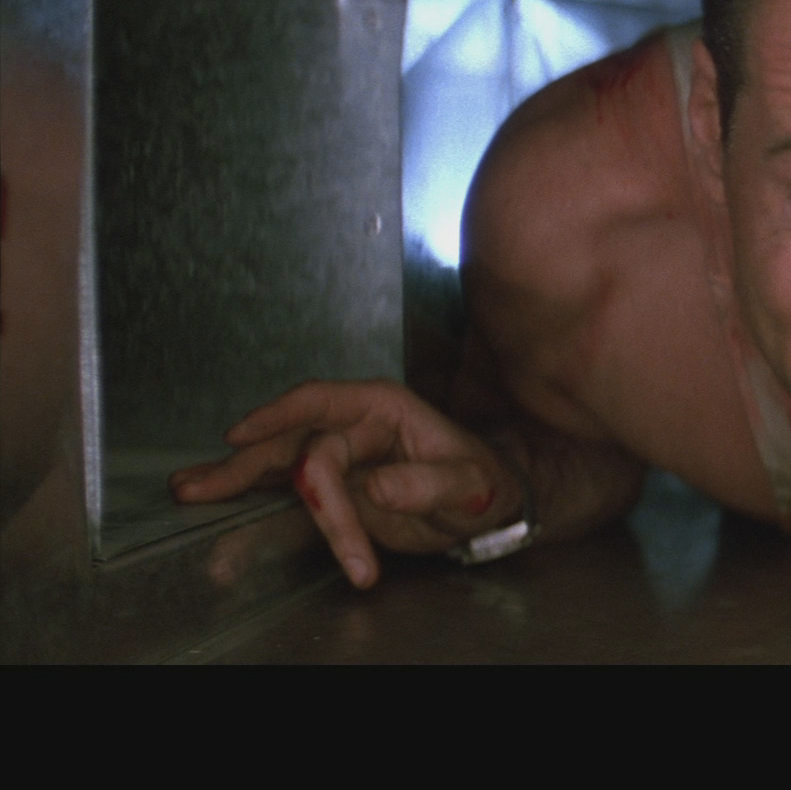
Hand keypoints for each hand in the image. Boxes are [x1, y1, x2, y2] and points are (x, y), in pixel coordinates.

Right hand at [170, 380, 522, 588]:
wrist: (484, 508)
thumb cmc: (481, 488)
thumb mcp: (470, 487)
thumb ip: (429, 485)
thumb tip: (378, 487)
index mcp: (383, 409)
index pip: (322, 402)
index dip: (279, 414)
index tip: (241, 434)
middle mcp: (351, 425)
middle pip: (292, 442)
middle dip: (250, 468)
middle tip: (204, 493)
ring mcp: (336, 453)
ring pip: (275, 460)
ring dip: (233, 477)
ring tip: (186, 490)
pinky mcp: (329, 483)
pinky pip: (281, 485)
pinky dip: (247, 492)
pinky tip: (207, 496)